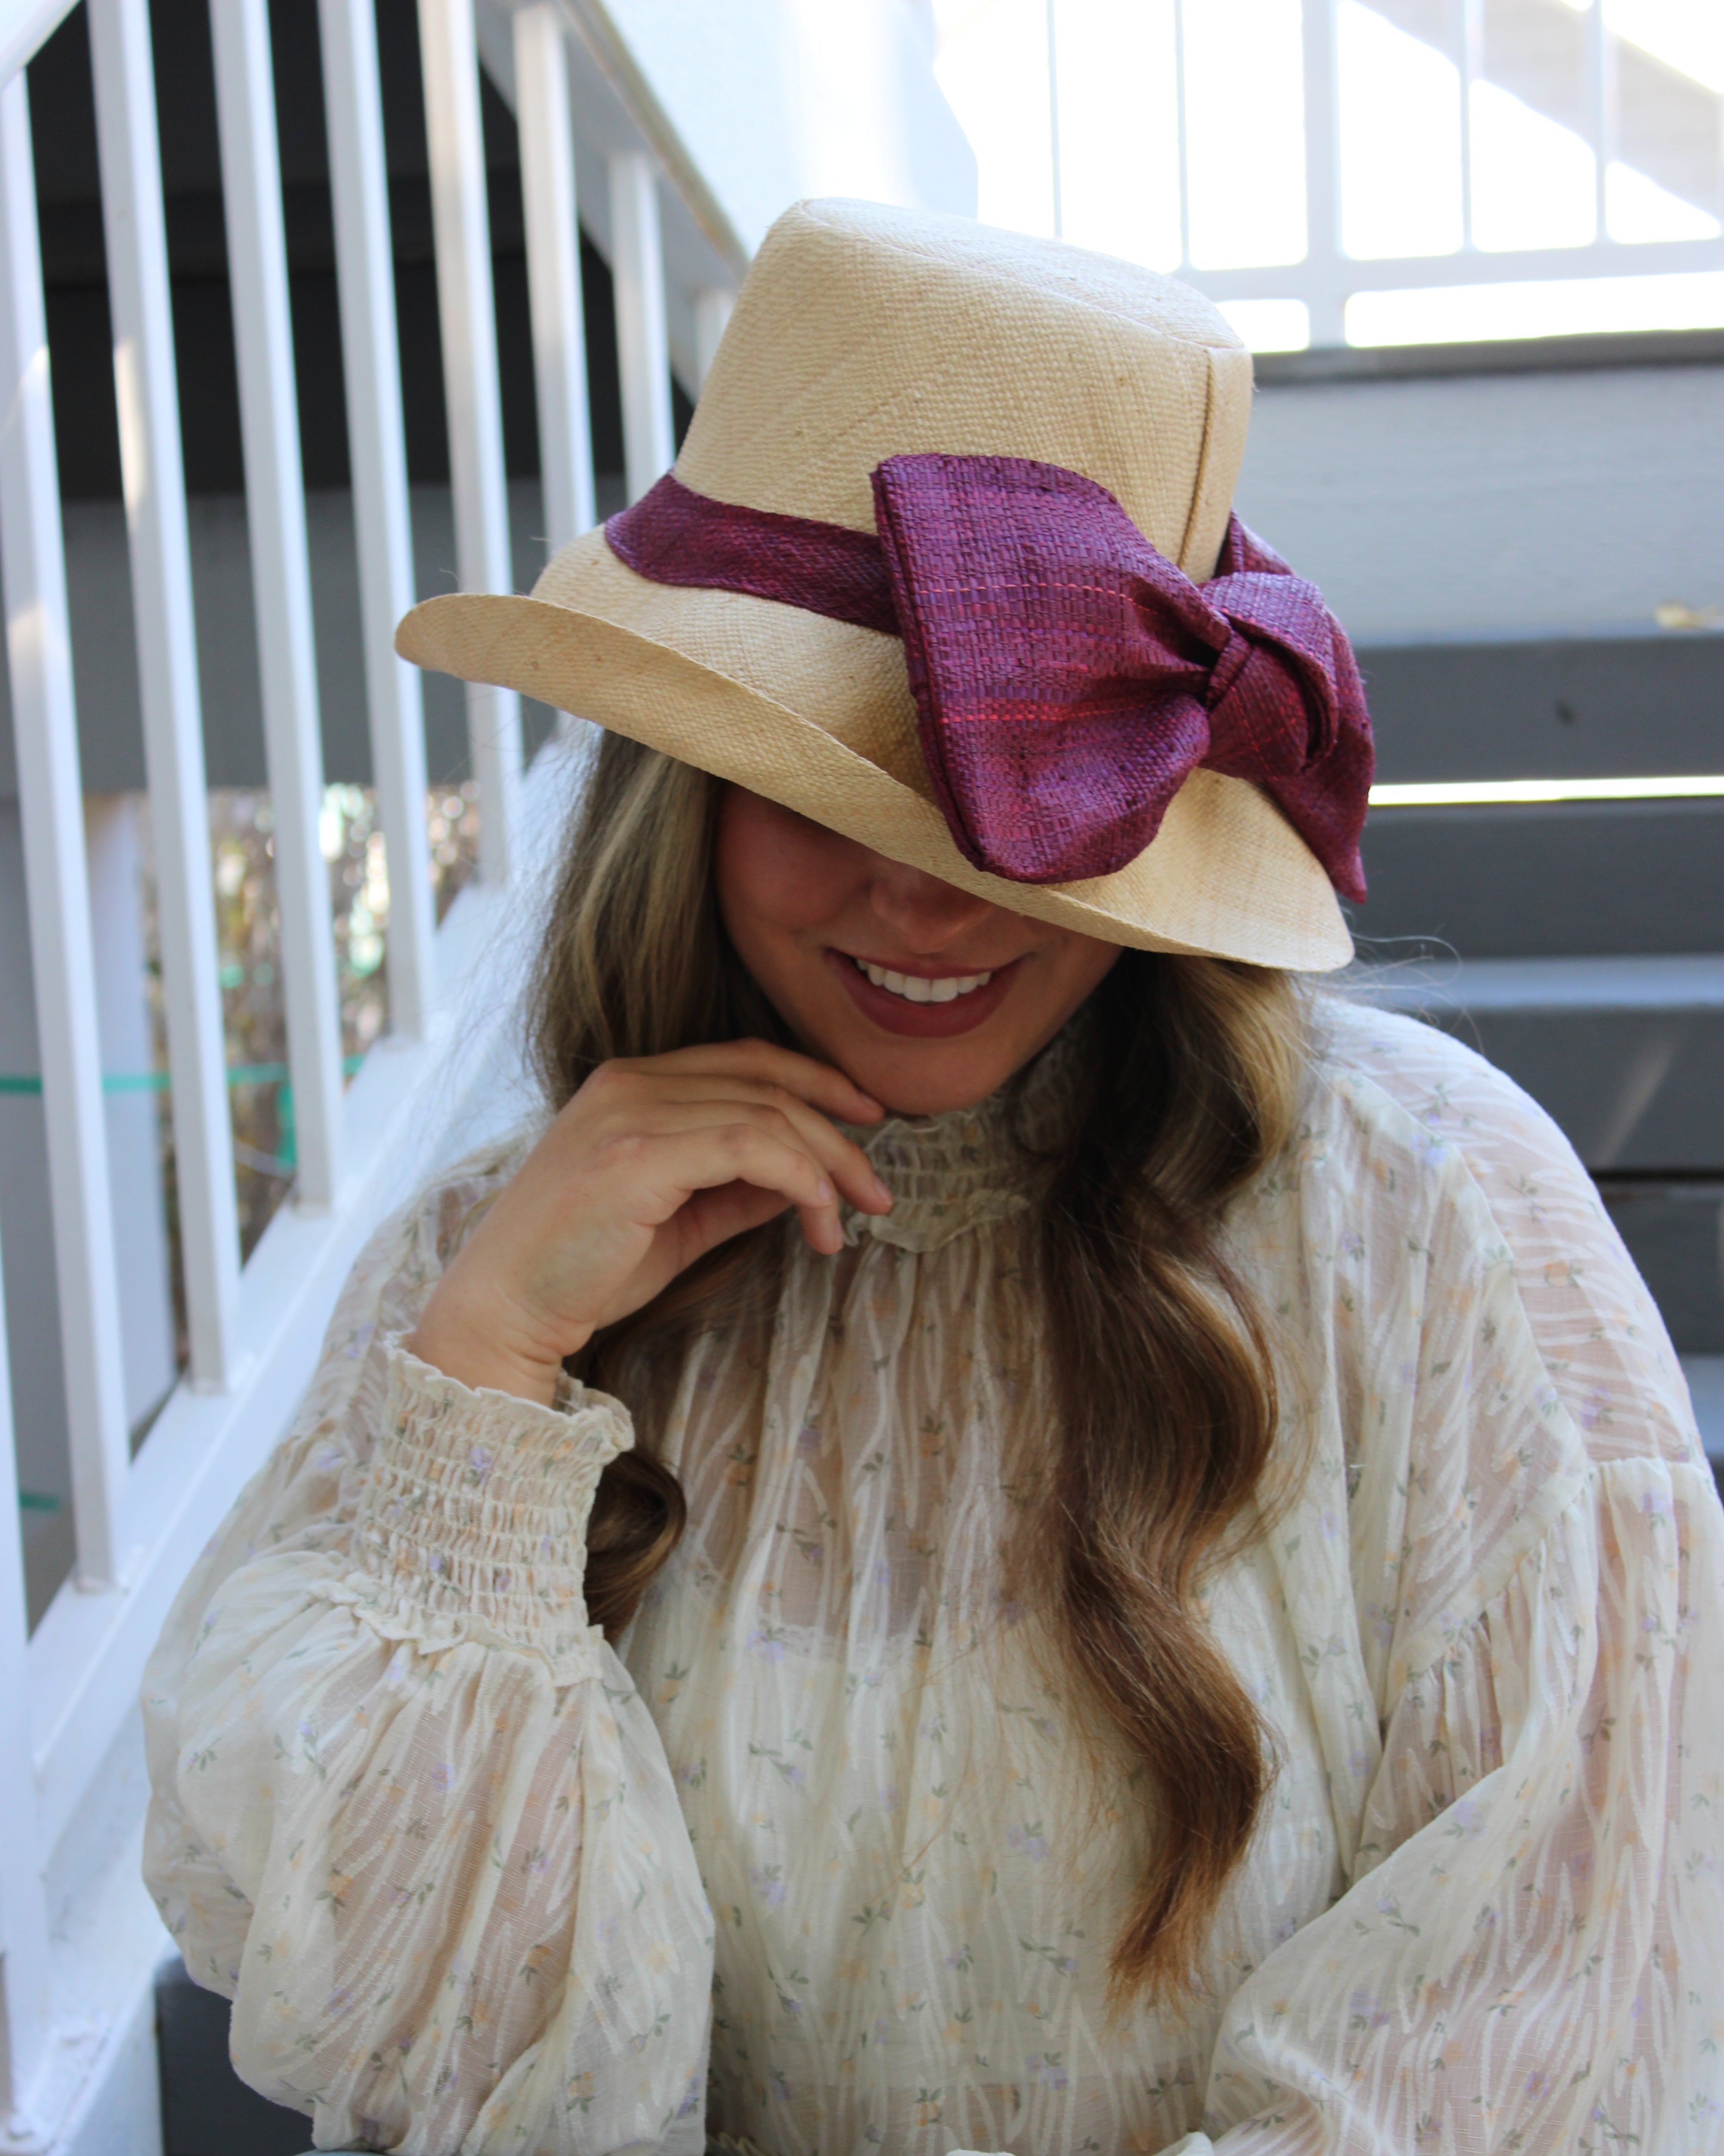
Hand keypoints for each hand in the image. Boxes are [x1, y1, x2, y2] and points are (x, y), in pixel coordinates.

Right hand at [406, 1040, 890, 1404]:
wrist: (504, 1308)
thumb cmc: (583, 1270)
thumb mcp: (679, 1220)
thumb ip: (738, 1189)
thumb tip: (808, 1177)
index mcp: (632, 1083)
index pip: (745, 1060)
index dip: (816, 1081)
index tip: (868, 1117)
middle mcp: (630, 1082)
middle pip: (767, 1084)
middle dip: (838, 1132)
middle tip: (878, 1188)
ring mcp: (630, 1113)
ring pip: (767, 1114)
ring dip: (826, 1166)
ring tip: (846, 1219)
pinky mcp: (637, 1155)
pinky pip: (749, 1145)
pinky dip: (798, 1174)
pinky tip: (818, 1211)